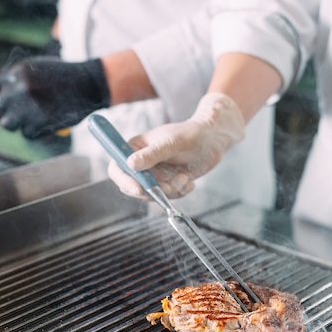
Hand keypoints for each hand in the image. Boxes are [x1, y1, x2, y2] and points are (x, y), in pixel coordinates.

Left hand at [0, 56, 109, 138]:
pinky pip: (26, 133)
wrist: (88, 83)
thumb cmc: (61, 75)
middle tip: (17, 112)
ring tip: (36, 114)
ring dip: (19, 123)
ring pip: (8, 124)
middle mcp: (18, 89)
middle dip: (2, 114)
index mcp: (15, 73)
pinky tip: (48, 119)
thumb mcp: (34, 67)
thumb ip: (12, 78)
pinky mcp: (39, 122)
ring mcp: (28, 107)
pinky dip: (35, 130)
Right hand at [108, 93, 245, 198]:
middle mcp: (141, 163)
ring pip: (152, 195)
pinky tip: (189, 181)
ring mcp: (154, 174)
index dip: (124, 180)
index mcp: (135, 148)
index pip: (117, 168)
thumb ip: (152, 154)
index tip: (139, 188)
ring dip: (170, 191)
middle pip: (133, 186)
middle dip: (152, 190)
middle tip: (170, 187)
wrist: (213, 140)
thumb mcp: (171, 143)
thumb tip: (130, 164)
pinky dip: (179, 192)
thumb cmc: (192, 134)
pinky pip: (167, 196)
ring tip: (184, 178)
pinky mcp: (167, 183)